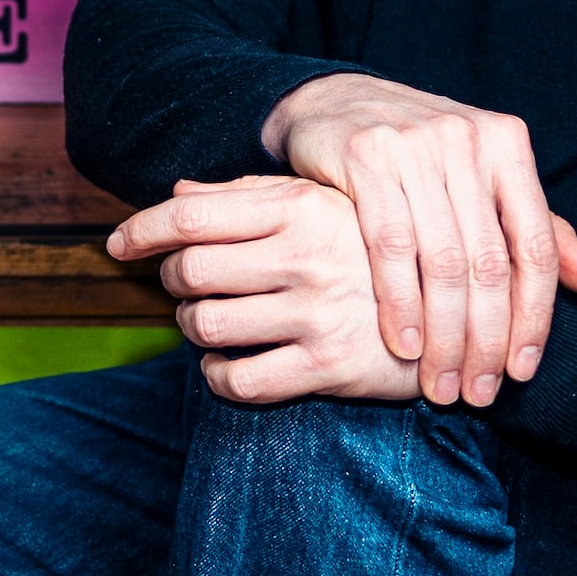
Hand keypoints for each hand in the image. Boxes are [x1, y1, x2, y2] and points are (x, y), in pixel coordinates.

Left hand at [102, 174, 421, 406]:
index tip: (118, 244)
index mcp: (303, 206)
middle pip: (189, 271)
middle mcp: (307, 256)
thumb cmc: (375, 253)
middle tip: (185, 285)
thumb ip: (250, 196)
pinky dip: (216, 375)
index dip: (141, 230)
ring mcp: (317, 314)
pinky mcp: (327, 369)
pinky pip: (237, 381)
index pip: (191, 215)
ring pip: (204, 325)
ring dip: (192, 327)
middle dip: (172, 280)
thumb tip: (175, 194)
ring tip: (210, 321)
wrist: (459, 313)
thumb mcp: (323, 205)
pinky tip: (227, 363)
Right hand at [255, 72, 576, 402]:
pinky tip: (405, 345)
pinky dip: (399, 303)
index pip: (535, 246)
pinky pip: (388, 246)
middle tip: (475, 393)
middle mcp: (469, 140)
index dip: (534, 317)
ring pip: (442, 262)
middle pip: (490, 263)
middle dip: (485, 340)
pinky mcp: (364, 156)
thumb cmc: (422, 156)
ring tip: (440, 384)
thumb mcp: (486, 182)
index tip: (519, 372)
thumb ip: (543, 234)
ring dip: (444, 336)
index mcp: (509, 146)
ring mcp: (416, 145)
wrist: (335, 102)